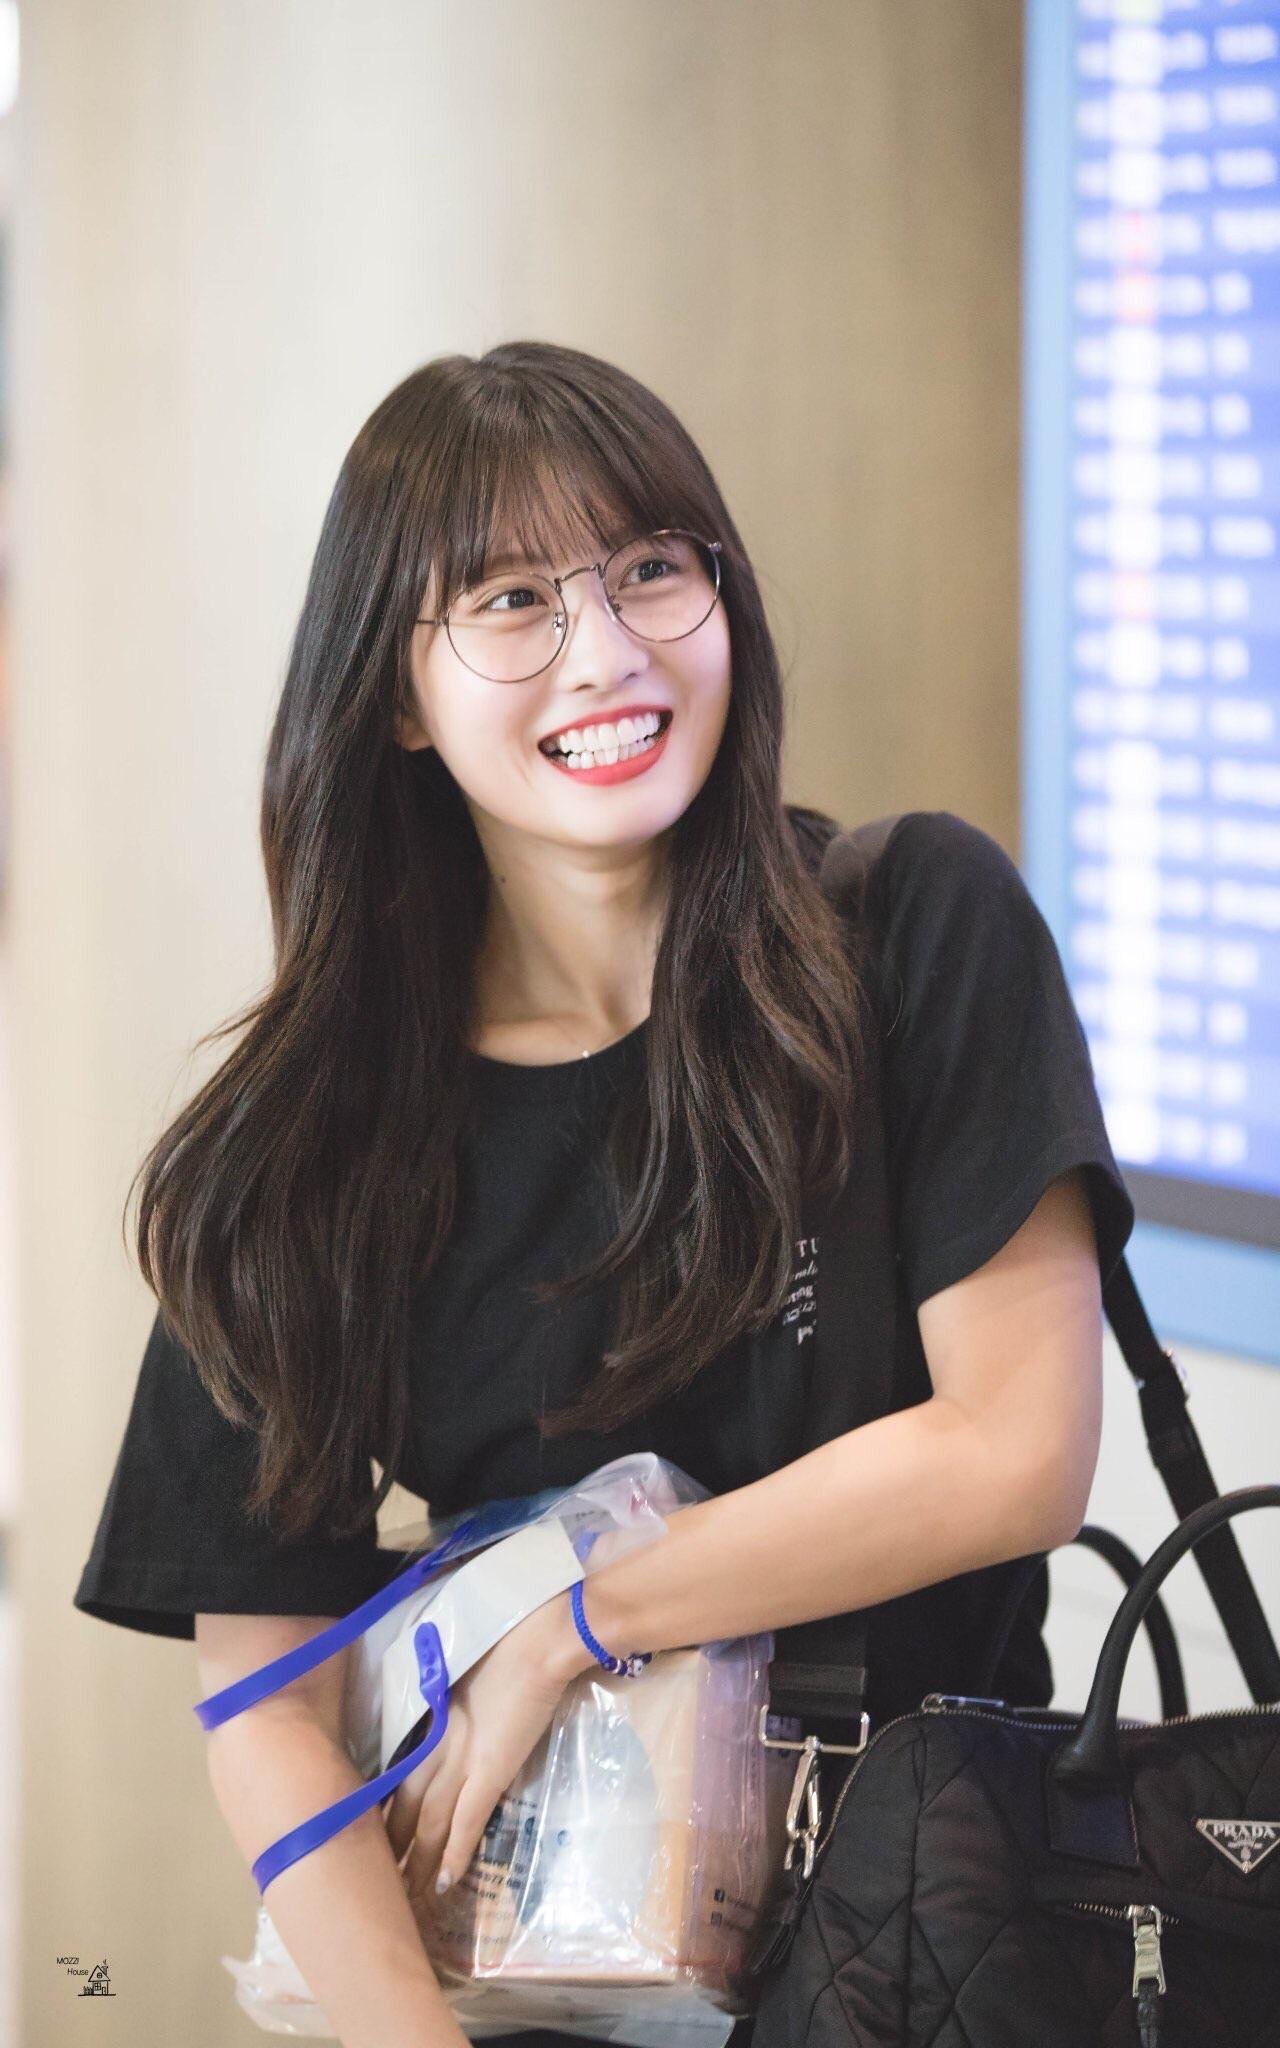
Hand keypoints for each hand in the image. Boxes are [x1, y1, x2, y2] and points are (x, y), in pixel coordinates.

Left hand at [383, 1589, 593, 1914]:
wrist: (537, 1639)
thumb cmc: (511, 1639)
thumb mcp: (470, 1668)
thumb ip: (458, 1695)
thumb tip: (455, 1707)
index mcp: (433, 1718)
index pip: (400, 1774)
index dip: (388, 1809)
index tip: (376, 1834)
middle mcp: (439, 1743)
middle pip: (405, 1805)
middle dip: (392, 1845)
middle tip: (379, 1879)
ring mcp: (463, 1758)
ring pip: (429, 1822)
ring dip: (417, 1862)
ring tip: (406, 1895)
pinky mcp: (491, 1770)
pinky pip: (467, 1821)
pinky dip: (455, 1853)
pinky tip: (445, 1882)